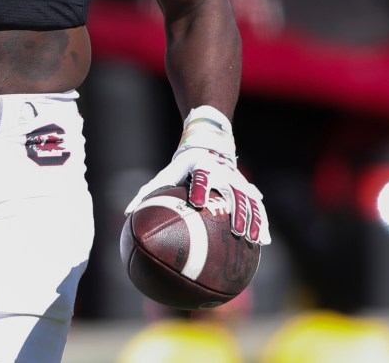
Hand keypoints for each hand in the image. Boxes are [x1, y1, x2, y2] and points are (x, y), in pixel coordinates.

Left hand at [124, 105, 269, 244]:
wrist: (210, 145)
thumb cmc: (182, 166)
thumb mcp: (166, 175)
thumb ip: (147, 192)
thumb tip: (125, 213)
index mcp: (201, 167)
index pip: (201, 177)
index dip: (200, 188)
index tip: (197, 202)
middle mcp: (222, 173)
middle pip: (232, 192)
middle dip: (236, 210)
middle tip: (236, 231)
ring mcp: (237, 181)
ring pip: (248, 201)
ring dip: (252, 219)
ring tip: (252, 240)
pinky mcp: (246, 188)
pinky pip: (256, 207)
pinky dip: (261, 222)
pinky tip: (263, 242)